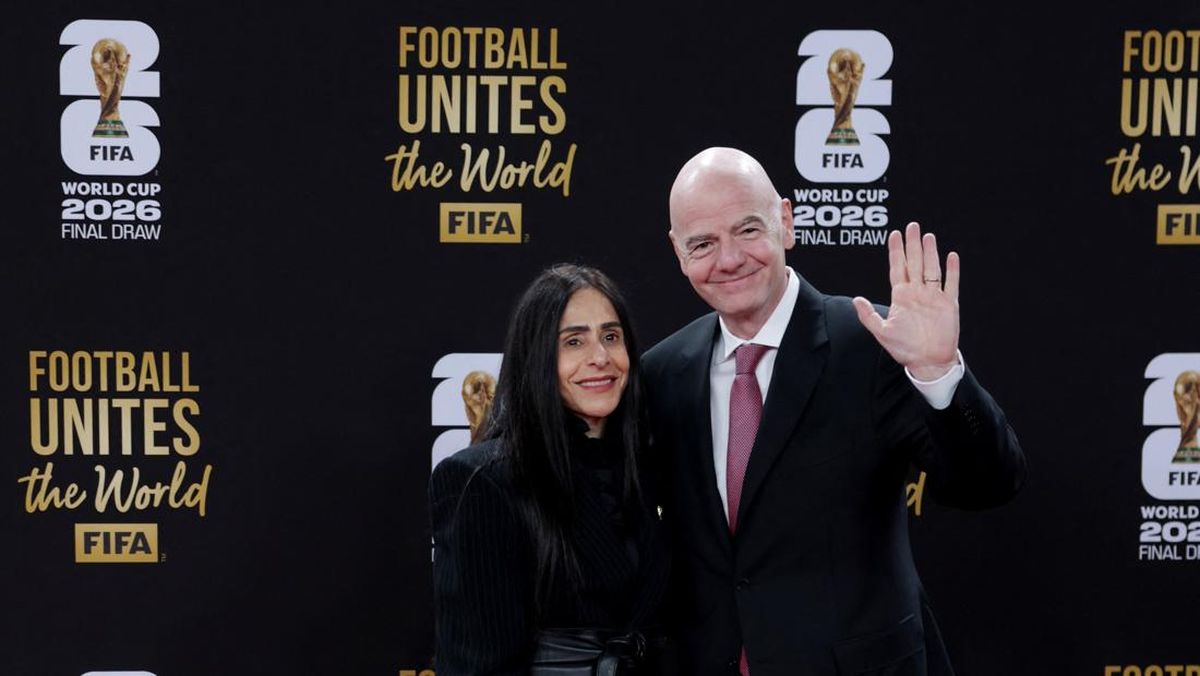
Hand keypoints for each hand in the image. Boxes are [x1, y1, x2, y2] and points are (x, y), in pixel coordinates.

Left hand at [852, 222, 959, 380]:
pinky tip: (951, 256)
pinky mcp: (949, 304)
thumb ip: (868, 315)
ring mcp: (933, 297)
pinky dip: (952, 270)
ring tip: (928, 236)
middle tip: (912, 226)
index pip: (898, 268)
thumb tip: (856, 299)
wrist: (928, 362)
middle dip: (912, 244)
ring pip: (931, 268)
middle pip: (915, 263)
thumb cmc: (904, 349)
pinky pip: (951, 283)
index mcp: (901, 297)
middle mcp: (917, 293)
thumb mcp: (882, 332)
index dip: (896, 251)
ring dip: (930, 252)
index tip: (894, 234)